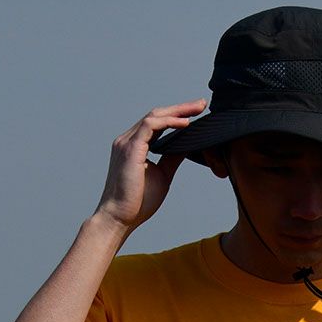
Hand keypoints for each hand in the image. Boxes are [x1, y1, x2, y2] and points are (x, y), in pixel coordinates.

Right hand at [94, 99, 206, 233]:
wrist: (119, 217)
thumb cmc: (138, 202)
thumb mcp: (162, 175)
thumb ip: (172, 158)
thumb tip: (187, 146)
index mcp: (134, 146)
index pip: (157, 123)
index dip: (177, 115)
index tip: (197, 113)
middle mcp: (128, 140)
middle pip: (157, 115)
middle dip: (181, 108)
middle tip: (202, 104)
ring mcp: (127, 142)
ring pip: (154, 116)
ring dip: (178, 111)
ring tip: (198, 109)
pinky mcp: (130, 148)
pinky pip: (151, 125)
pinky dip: (169, 122)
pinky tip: (185, 123)